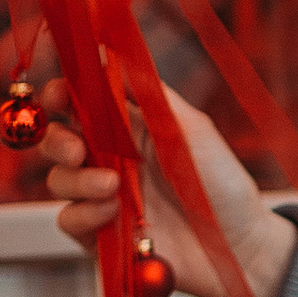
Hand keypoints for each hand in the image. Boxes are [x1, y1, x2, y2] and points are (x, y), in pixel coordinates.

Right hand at [50, 80, 297, 296]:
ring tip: (112, 187)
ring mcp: (105, 198)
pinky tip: (113, 215)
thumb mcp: (189, 127)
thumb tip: (106, 50)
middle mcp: (112, 160)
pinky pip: (69, 220)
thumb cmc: (222, 183)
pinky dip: (84, 215)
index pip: (78, 103)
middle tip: (78, 150)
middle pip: (57, 141)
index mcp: (129, 127)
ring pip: (59, 180)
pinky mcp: (103, 235)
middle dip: (58, 141)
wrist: (240, 246)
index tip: (57, 94)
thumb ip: (146, 91)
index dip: (59, 94)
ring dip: (78, 180)